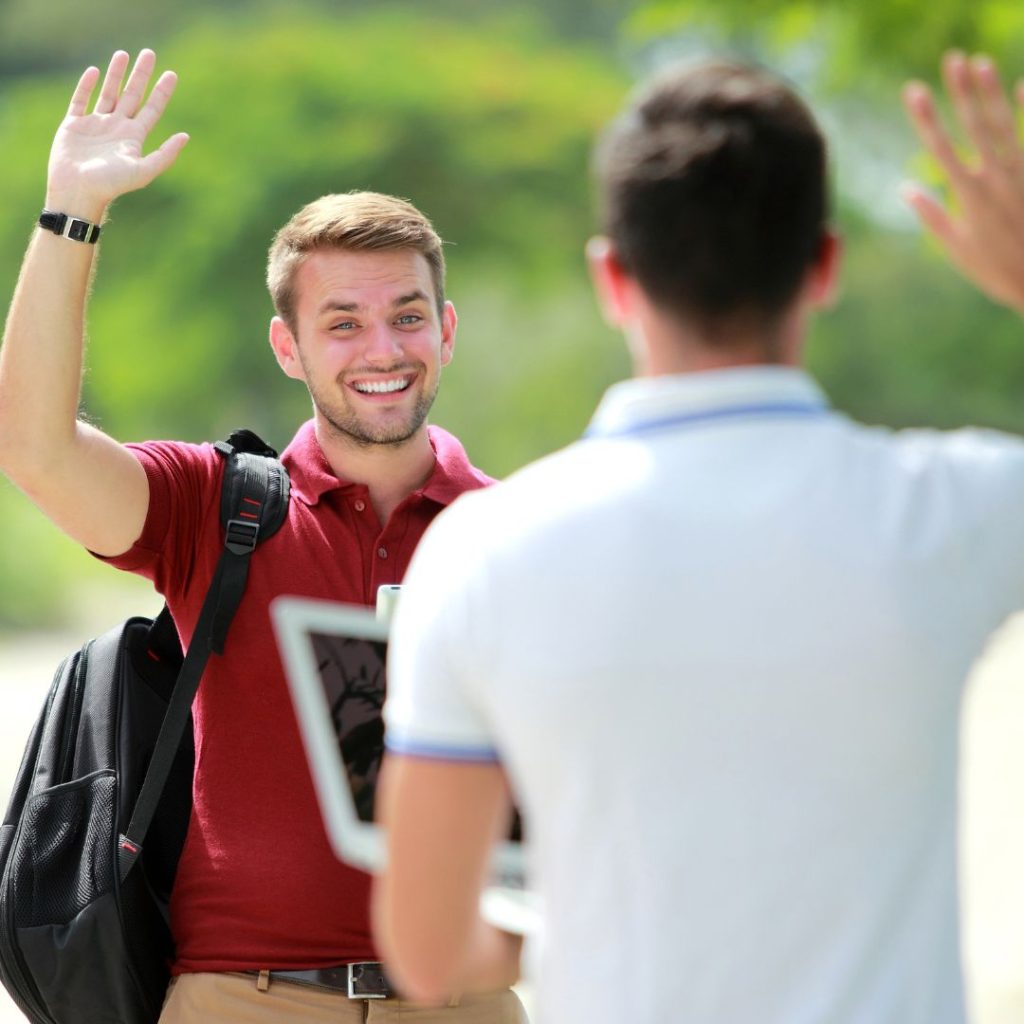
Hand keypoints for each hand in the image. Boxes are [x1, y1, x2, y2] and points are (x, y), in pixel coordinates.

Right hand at [46, 49, 188, 218]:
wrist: (79, 191)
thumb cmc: (112, 184)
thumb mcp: (144, 170)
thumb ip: (165, 155)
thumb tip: (186, 136)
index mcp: (134, 138)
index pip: (152, 109)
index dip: (162, 92)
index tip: (172, 74)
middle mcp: (116, 129)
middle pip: (132, 95)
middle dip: (141, 75)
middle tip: (149, 53)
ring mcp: (95, 126)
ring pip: (108, 93)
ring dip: (115, 74)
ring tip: (123, 54)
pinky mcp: (73, 125)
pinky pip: (80, 100)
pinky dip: (86, 86)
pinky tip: (94, 71)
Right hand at [902, 51, 1023, 313]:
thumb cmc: (998, 270)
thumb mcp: (959, 249)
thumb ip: (933, 216)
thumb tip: (905, 189)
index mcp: (969, 195)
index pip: (940, 147)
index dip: (925, 117)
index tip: (912, 91)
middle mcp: (996, 177)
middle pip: (974, 124)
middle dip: (960, 90)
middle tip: (951, 59)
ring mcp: (1022, 172)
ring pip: (1004, 122)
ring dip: (991, 91)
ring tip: (981, 61)